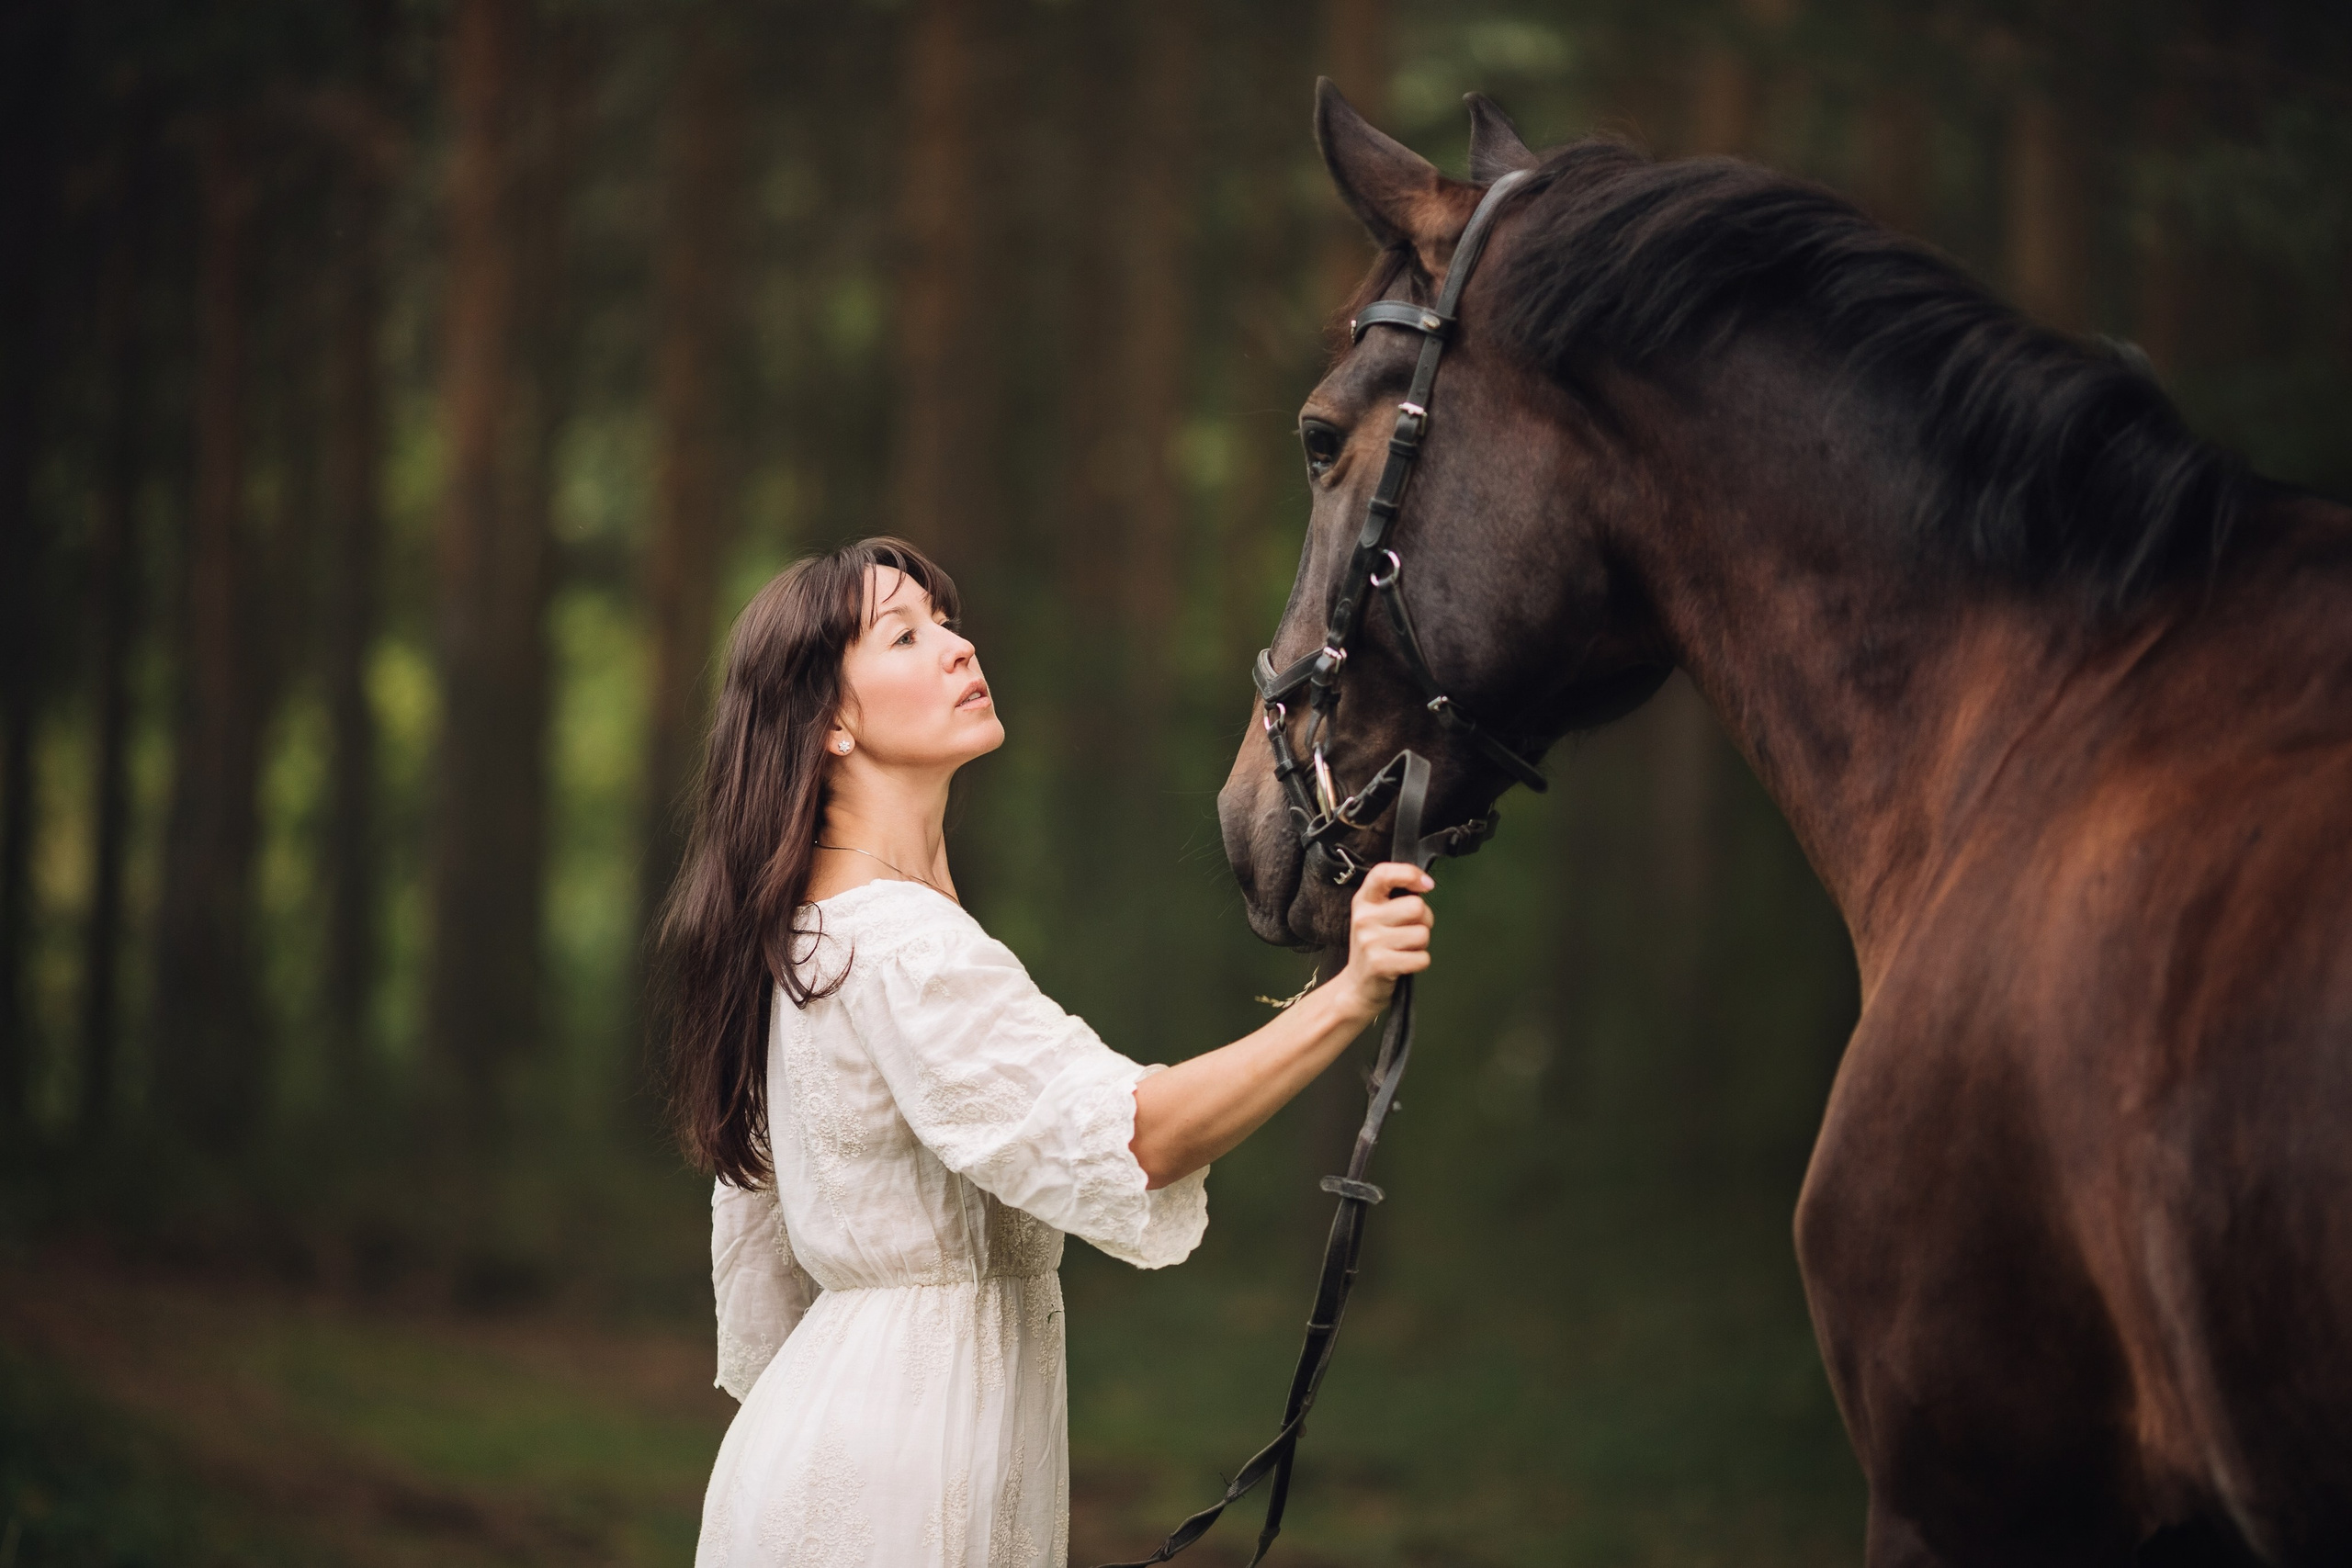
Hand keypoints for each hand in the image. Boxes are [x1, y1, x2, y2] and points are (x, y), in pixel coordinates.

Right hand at [1335, 861, 1434, 1020]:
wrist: (1358, 987)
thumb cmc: (1374, 948)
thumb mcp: (1375, 916)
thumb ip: (1394, 897)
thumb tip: (1425, 884)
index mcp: (1363, 901)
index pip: (1383, 873)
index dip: (1409, 874)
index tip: (1426, 885)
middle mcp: (1364, 918)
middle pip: (1416, 906)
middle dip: (1424, 920)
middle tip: (1411, 930)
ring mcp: (1370, 942)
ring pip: (1422, 934)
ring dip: (1421, 944)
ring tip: (1404, 949)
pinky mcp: (1380, 964)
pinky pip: (1422, 958)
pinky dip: (1420, 962)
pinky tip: (1404, 963)